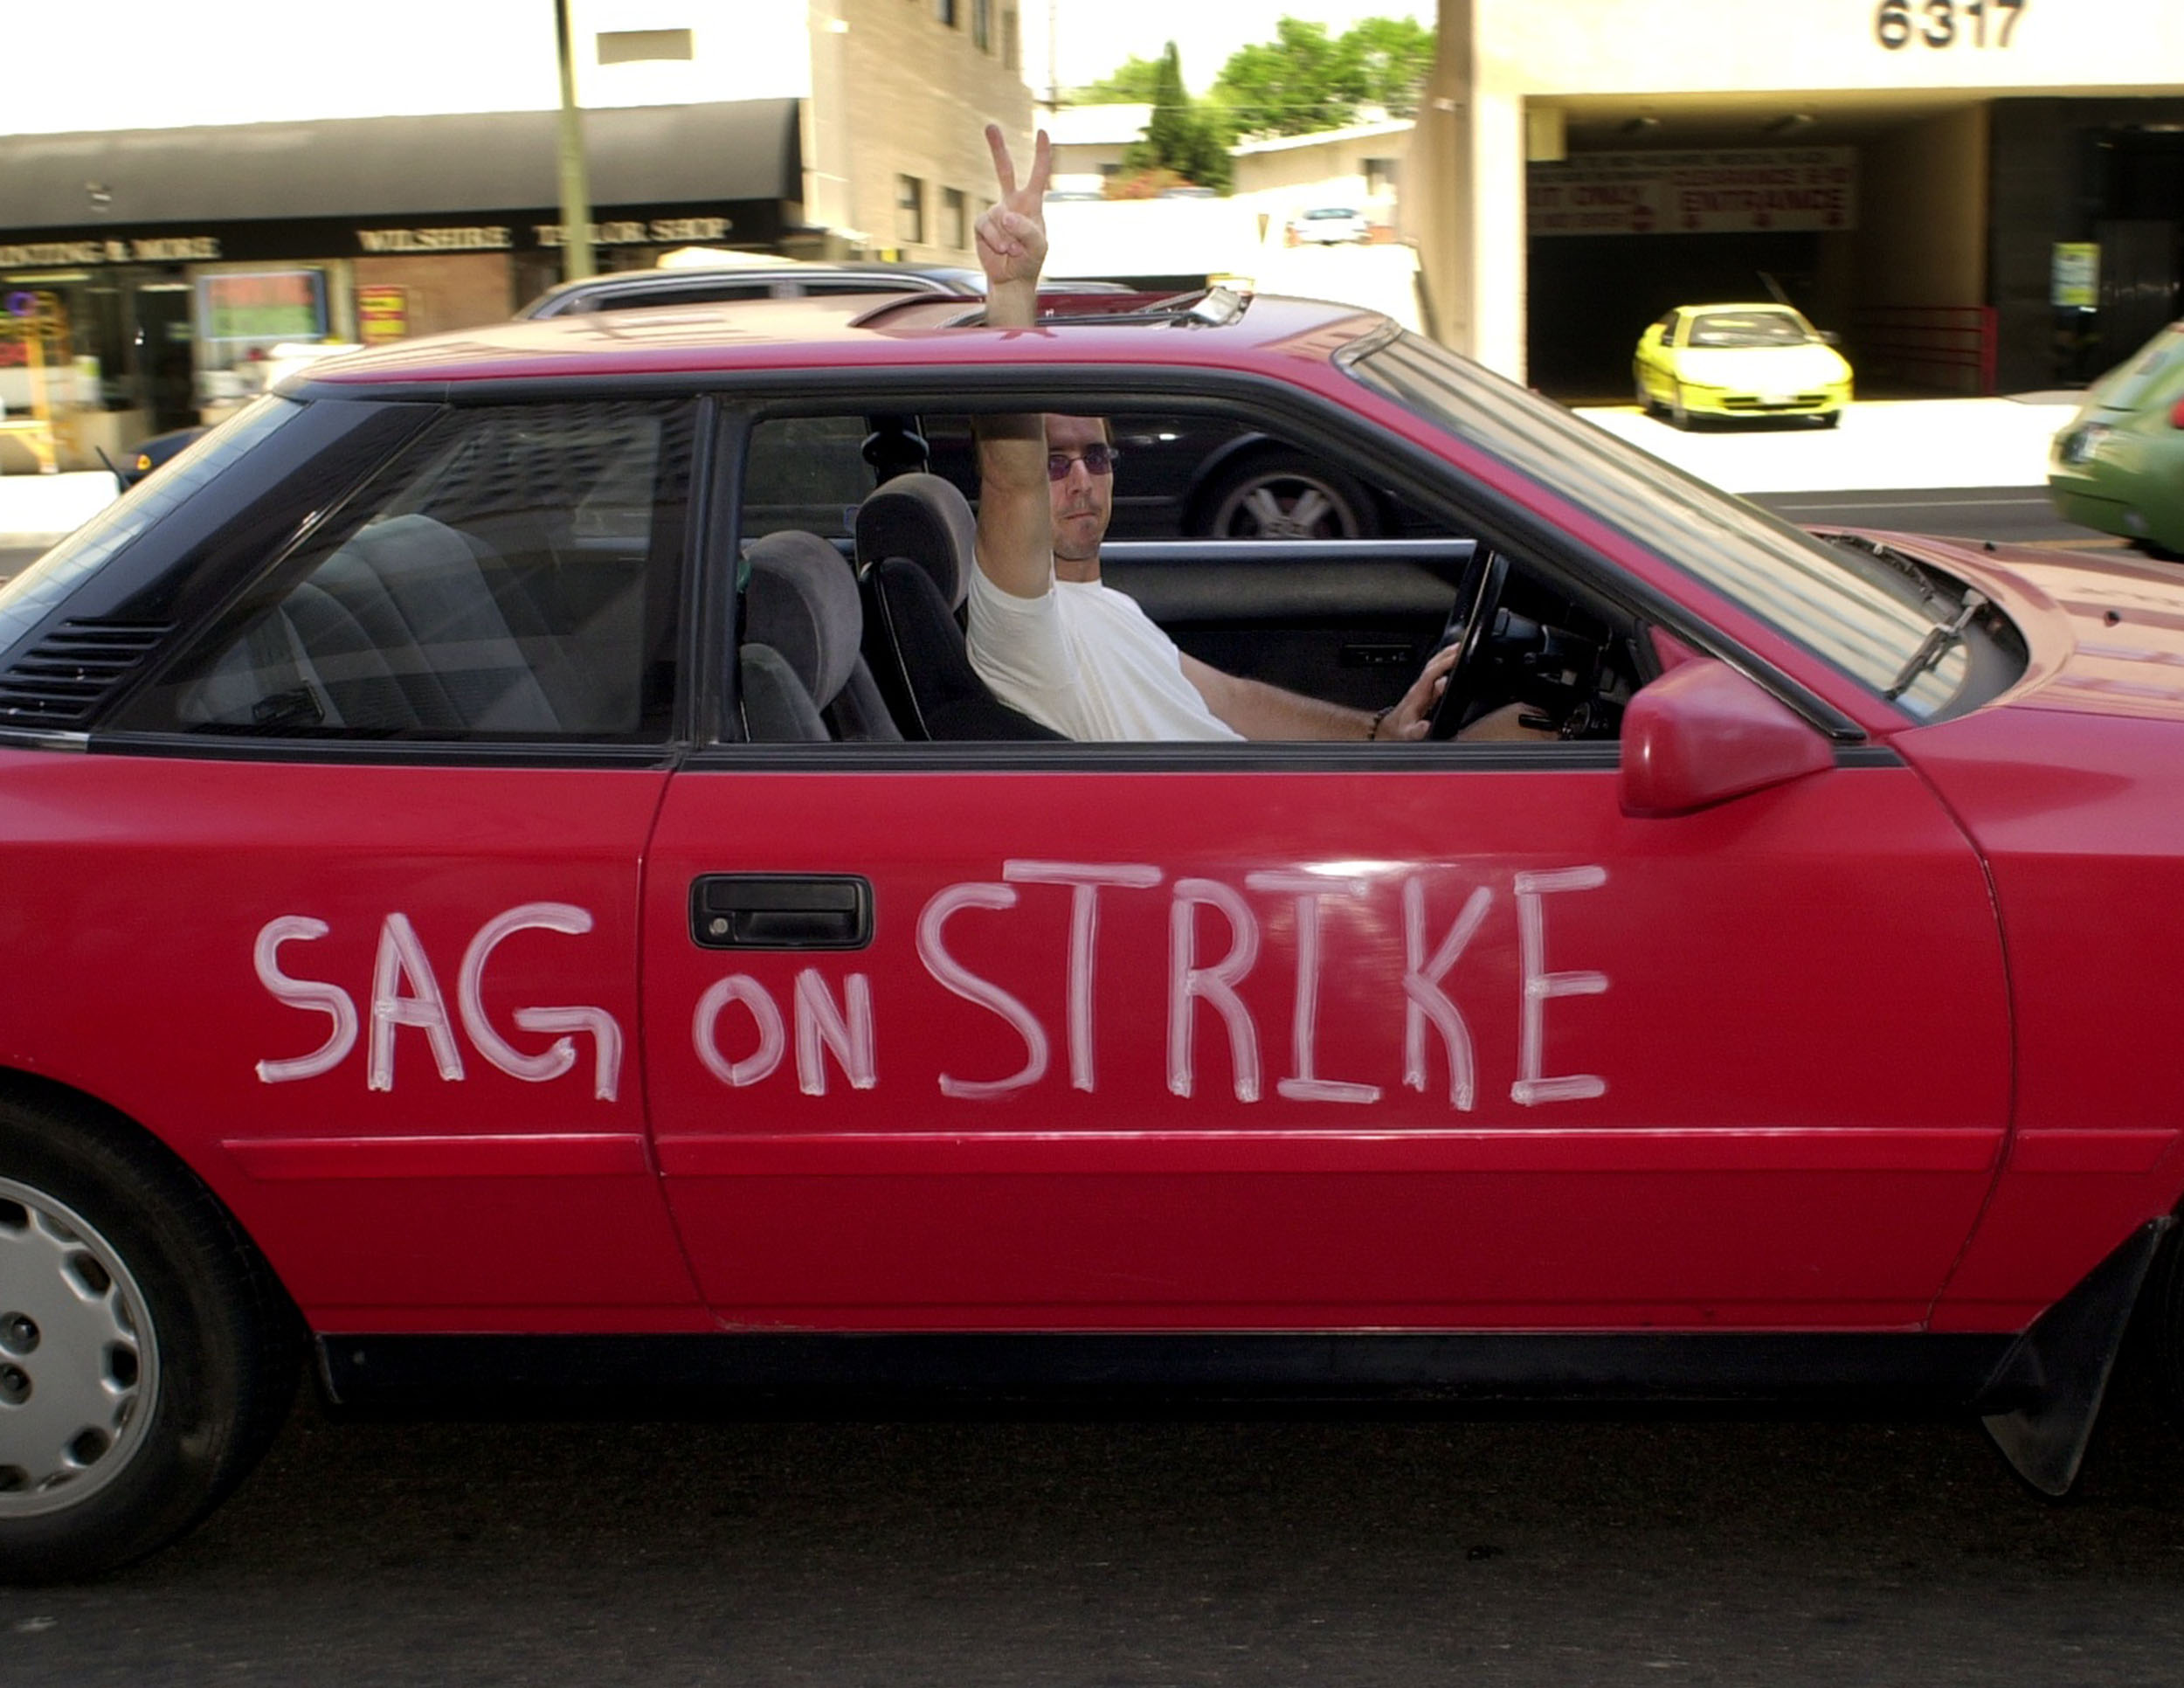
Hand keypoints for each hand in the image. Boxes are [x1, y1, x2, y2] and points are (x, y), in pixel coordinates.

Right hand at [976, 123, 1050, 290]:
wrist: (1011, 278)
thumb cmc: (1029, 260)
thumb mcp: (1038, 246)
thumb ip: (1027, 229)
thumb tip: (1005, 214)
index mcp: (1031, 204)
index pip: (1037, 175)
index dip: (1041, 154)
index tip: (1043, 132)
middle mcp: (1012, 203)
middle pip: (1004, 170)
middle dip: (997, 148)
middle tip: (990, 126)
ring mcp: (995, 212)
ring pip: (997, 216)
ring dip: (1005, 237)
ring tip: (1013, 251)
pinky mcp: (982, 225)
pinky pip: (985, 226)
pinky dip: (994, 239)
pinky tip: (1001, 250)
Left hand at [1372, 642, 1460, 740]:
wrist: (1392, 730)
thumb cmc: (1401, 730)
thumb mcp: (1407, 734)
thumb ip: (1416, 730)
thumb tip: (1426, 726)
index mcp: (1417, 695)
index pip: (1431, 674)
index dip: (1443, 664)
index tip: (1456, 658)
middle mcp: (1420, 688)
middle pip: (1432, 665)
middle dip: (1446, 654)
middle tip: (1461, 646)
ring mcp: (1423, 688)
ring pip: (1434, 667)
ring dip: (1446, 656)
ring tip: (1459, 648)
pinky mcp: (1426, 691)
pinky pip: (1437, 674)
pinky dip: (1445, 666)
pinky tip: (1453, 664)